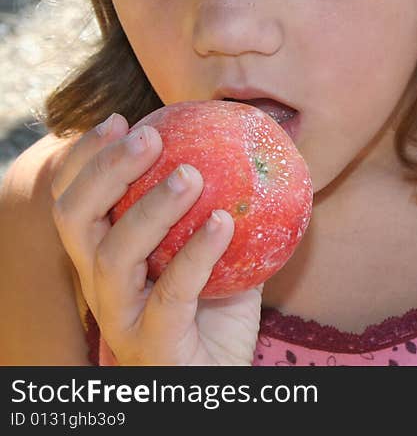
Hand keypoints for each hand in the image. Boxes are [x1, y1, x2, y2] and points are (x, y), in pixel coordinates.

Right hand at [51, 113, 262, 364]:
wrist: (218, 381)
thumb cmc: (215, 315)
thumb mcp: (219, 253)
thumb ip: (224, 209)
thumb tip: (258, 153)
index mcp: (107, 257)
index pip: (75, 202)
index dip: (86, 158)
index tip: (121, 120)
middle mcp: (101, 285)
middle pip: (75, 220)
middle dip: (104, 170)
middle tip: (148, 135)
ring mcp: (121, 316)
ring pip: (112, 255)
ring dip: (149, 208)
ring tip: (190, 175)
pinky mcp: (152, 341)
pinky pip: (170, 294)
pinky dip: (195, 254)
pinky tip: (224, 223)